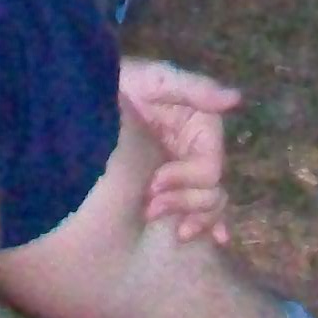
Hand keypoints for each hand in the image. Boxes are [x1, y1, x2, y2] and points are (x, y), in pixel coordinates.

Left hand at [118, 57, 241, 243]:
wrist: (81, 100)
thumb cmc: (119, 84)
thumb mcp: (154, 79)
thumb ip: (194, 88)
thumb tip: (235, 98)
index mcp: (200, 126)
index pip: (209, 166)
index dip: (185, 178)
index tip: (154, 181)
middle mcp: (196, 149)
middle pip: (211, 190)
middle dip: (183, 201)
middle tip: (150, 205)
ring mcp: (183, 169)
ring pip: (209, 203)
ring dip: (189, 217)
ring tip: (150, 215)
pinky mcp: (168, 185)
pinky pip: (198, 209)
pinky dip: (208, 224)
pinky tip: (214, 239)